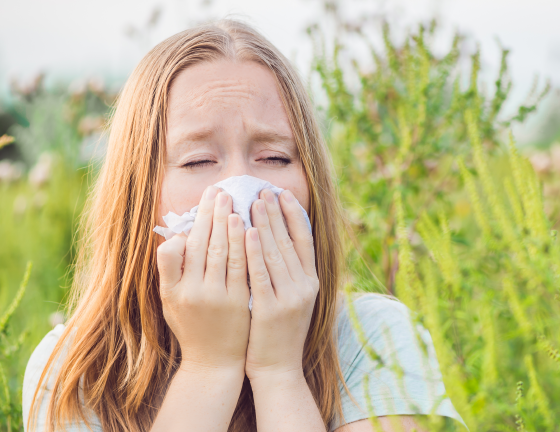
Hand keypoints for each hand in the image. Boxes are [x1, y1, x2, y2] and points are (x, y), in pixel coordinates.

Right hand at [156, 186, 250, 372]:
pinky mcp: (240, 302)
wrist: (214, 362)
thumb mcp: (170, 300)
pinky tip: (250, 227)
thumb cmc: (191, 326)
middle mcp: (193, 292)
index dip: (194, 222)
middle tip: (220, 190)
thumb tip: (178, 235)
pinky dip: (246, 245)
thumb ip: (170, 269)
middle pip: (205, 244)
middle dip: (212, 214)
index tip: (203, 200)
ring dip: (230, 223)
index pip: (181, 247)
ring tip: (234, 201)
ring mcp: (218, 298)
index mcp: (173, 289)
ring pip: (225, 252)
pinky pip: (244, 267)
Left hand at [243, 189, 318, 381]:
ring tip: (253, 201)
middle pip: (289, 242)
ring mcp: (290, 298)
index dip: (294, 215)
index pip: (305, 240)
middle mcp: (305, 287)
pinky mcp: (271, 309)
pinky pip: (262, 274)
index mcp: (312, 282)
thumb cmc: (279, 332)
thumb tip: (278, 239)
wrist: (278, 369)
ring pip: (276, 253)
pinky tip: (247, 231)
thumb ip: (289, 272)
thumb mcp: (293, 300)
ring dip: (264, 224)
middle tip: (262, 189)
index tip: (282, 193)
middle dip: (275, 213)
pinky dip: (255, 250)